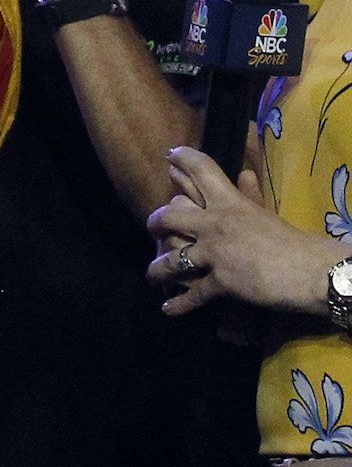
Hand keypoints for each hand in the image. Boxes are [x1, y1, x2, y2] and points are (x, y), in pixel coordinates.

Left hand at [146, 147, 348, 315]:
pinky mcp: (222, 282)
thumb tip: (245, 173)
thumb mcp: (266, 212)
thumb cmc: (293, 241)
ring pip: (172, 257)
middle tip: (153, 230)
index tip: (170, 158)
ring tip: (152, 275)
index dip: (182, 160)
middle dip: (155, 223)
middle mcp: (215, 223)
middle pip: (169, 215)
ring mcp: (215, 253)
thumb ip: (250, 194)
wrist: (313, 272)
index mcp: (229, 202)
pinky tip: (168, 308)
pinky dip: (179, 304)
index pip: (200, 170)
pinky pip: (193, 294)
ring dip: (158, 268)